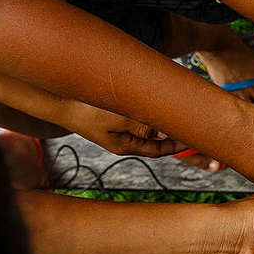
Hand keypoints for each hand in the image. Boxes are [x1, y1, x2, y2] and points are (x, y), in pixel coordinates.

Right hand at [60, 100, 183, 156]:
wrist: (60, 103)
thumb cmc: (86, 111)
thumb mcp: (116, 119)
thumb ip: (139, 125)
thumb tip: (160, 133)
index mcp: (126, 146)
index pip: (159, 150)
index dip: (177, 145)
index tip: (193, 138)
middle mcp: (125, 141)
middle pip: (156, 141)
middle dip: (173, 135)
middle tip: (191, 124)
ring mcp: (119, 131)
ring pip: (148, 130)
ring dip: (162, 123)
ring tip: (177, 113)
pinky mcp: (114, 120)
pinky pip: (138, 119)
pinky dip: (149, 115)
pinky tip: (155, 105)